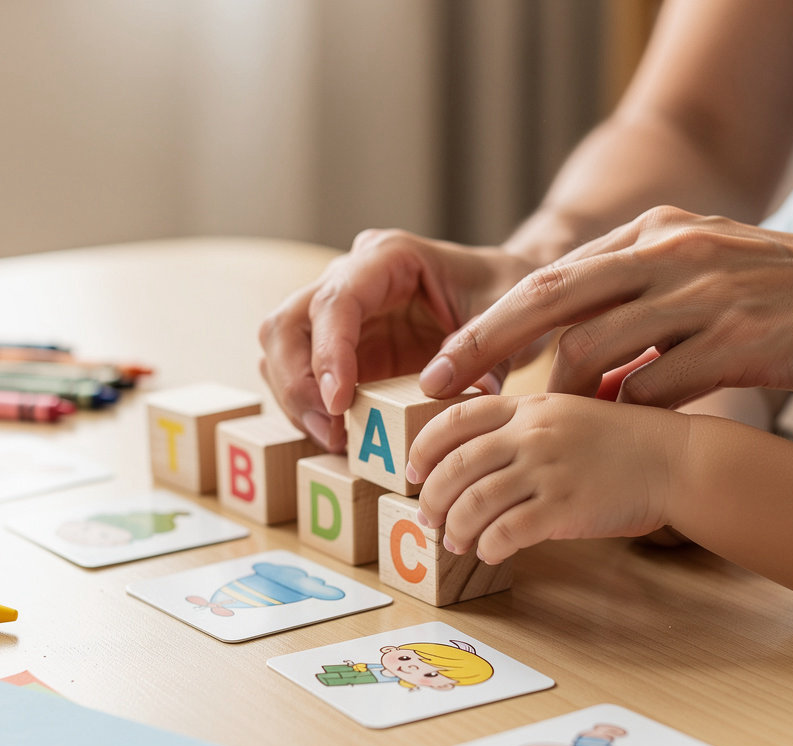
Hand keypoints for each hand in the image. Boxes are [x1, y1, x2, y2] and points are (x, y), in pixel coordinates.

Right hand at [258, 229, 536, 450]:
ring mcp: (339, 316)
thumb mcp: (512, 317)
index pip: (336, 301)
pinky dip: (309, 410)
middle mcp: (352, 280)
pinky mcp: (339, 350)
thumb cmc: (508, 295)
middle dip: (297, 383)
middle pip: (287, 324)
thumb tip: (445, 390)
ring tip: (336, 441)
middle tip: (331, 433)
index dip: (328, 353)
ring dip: (297, 401)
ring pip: (280, 351)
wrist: (512, 299)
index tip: (340, 403)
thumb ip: (483, 351)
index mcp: (389, 258)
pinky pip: (300, 378)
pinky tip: (339, 437)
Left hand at [407, 394, 688, 563]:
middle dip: (430, 496)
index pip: (457, 418)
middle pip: (456, 466)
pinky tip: (490, 553)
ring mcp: (547, 469)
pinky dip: (488, 547)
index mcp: (528, 405)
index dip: (424, 446)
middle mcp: (532, 433)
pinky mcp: (563, 506)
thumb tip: (472, 466)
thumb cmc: (621, 443)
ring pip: (474, 502)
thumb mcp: (567, 415)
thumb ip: (522, 428)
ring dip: (455, 528)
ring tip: (453, 542)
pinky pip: (507, 532)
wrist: (675, 461)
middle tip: (425, 517)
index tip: (412, 470)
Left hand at [417, 206, 792, 407]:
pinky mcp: (738, 336)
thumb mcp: (699, 269)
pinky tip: (623, 427)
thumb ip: (633, 297)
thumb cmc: (775, 293)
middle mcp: (670, 252)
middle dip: (485, 345)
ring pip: (597, 349)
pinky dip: (628, 410)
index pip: (549, 278)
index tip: (444, 362)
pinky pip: (657, 383)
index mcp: (653, 233)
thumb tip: (569, 353)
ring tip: (548, 428)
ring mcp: (704, 292)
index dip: (490, 322)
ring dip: (564, 395)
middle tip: (440, 388)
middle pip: (550, 299)